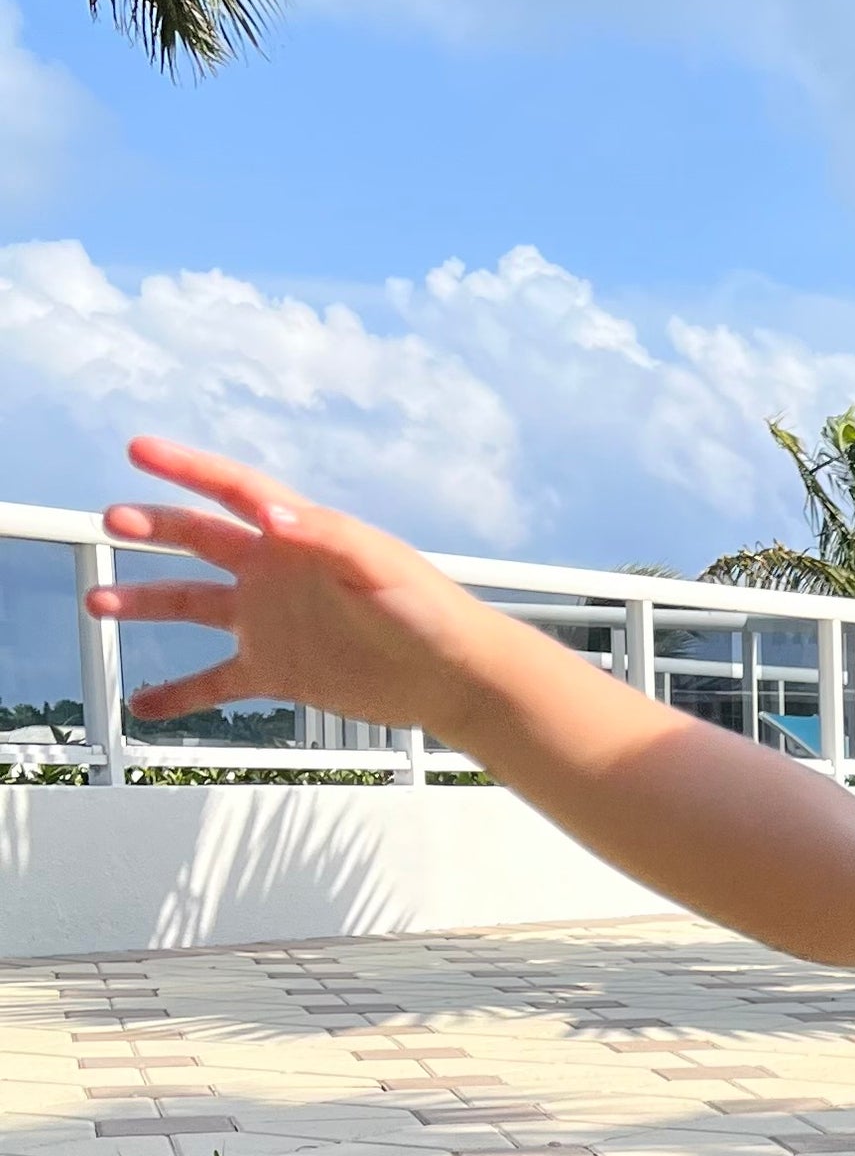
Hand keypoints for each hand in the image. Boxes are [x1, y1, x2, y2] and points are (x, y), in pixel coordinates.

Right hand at [90, 441, 483, 736]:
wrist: (453, 675)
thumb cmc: (429, 610)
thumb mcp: (379, 565)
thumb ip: (325, 536)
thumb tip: (271, 514)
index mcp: (297, 536)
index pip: (232, 489)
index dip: (187, 467)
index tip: (140, 449)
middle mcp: (274, 573)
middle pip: (199, 540)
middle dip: (154, 527)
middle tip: (112, 520)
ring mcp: (270, 622)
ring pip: (192, 607)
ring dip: (145, 604)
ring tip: (100, 604)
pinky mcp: (277, 671)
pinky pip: (215, 682)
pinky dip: (179, 695)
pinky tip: (143, 706)